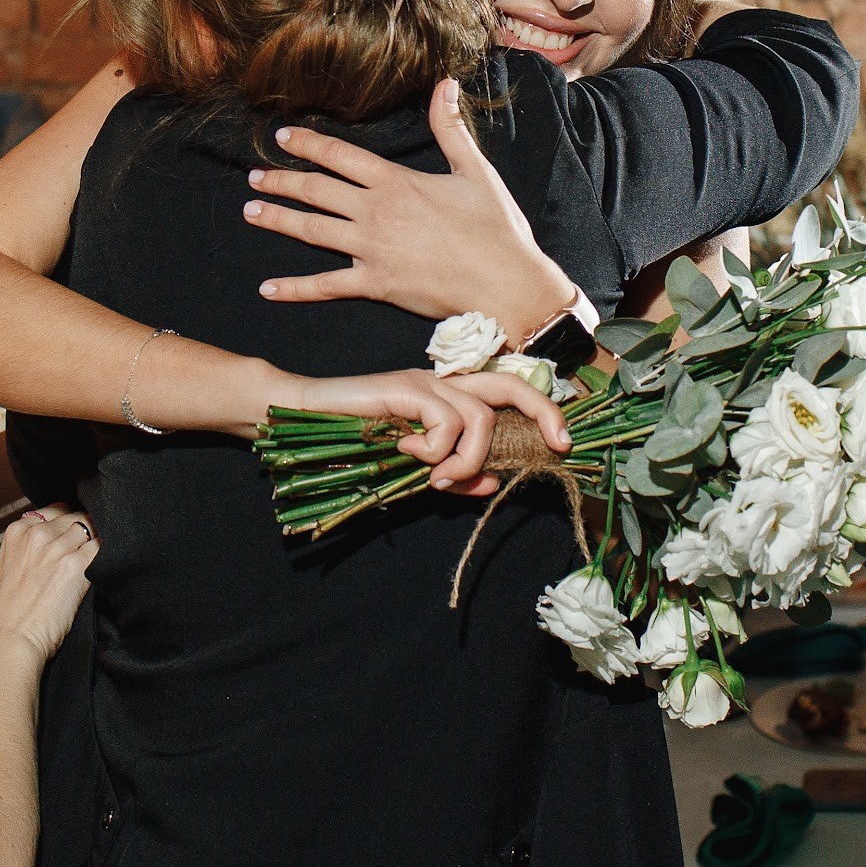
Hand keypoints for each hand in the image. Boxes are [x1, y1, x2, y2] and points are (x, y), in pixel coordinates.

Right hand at [0, 505, 97, 663]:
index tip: (79, 534)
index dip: (71, 521)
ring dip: (100, 542)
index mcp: (18, 531)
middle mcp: (37, 534)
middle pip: (77, 517)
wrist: (7, 641)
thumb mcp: (7, 570)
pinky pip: (103, 549)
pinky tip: (112, 567)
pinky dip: (109, 556)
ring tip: (107, 556)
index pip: (57, 510)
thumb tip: (53, 547)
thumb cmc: (5, 616)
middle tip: (96, 547)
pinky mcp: (76, 567)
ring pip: (93, 529)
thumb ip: (28, 551)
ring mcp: (57, 548)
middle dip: (88, 529)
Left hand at [245, 77, 574, 335]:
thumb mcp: (475, 171)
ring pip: (311, 231)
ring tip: (250, 212)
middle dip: (280, 181)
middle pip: (315, 190)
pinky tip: (267, 288)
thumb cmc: (495, 228)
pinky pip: (325, 286)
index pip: (339, 156)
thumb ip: (451, 127)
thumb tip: (446, 83)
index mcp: (395, 182)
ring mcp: (371, 250)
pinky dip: (294, 288)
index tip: (281, 138)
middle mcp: (375, 212)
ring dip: (278, 220)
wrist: (505, 283)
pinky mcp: (375, 285)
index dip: (306, 144)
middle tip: (253, 177)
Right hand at [286, 367, 571, 490]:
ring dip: (466, 460)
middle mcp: (445, 383)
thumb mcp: (415, 469)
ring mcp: (427, 383)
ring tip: (437, 478)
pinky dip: (435, 450)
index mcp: (450, 397)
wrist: (304, 418)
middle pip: (512, 385)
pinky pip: (446, 422)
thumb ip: (455, 474)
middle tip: (558, 443)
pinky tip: (406, 451)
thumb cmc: (353, 444)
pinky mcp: (408, 387)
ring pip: (480, 419)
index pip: (508, 393)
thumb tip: (493, 484)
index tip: (562, 442)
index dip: (543, 412)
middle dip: (545, 412)